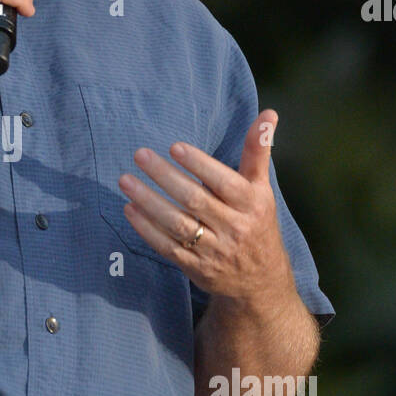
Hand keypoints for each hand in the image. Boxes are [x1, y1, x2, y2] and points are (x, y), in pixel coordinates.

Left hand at [118, 109, 292, 300]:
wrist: (261, 282)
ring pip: (177, 224)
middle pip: (195, 200)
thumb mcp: (262, 189)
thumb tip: (269, 113)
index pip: (224, 181)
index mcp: (252, 204)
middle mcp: (234, 227)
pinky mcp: (196, 268)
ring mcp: (214, 250)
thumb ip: (258, 152)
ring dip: (148, 202)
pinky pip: (167, 247)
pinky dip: (147, 229)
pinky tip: (130, 209)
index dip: (199, 164)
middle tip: (140, 155)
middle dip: (165, 176)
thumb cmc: (257, 223)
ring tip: (126, 181)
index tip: (174, 147)